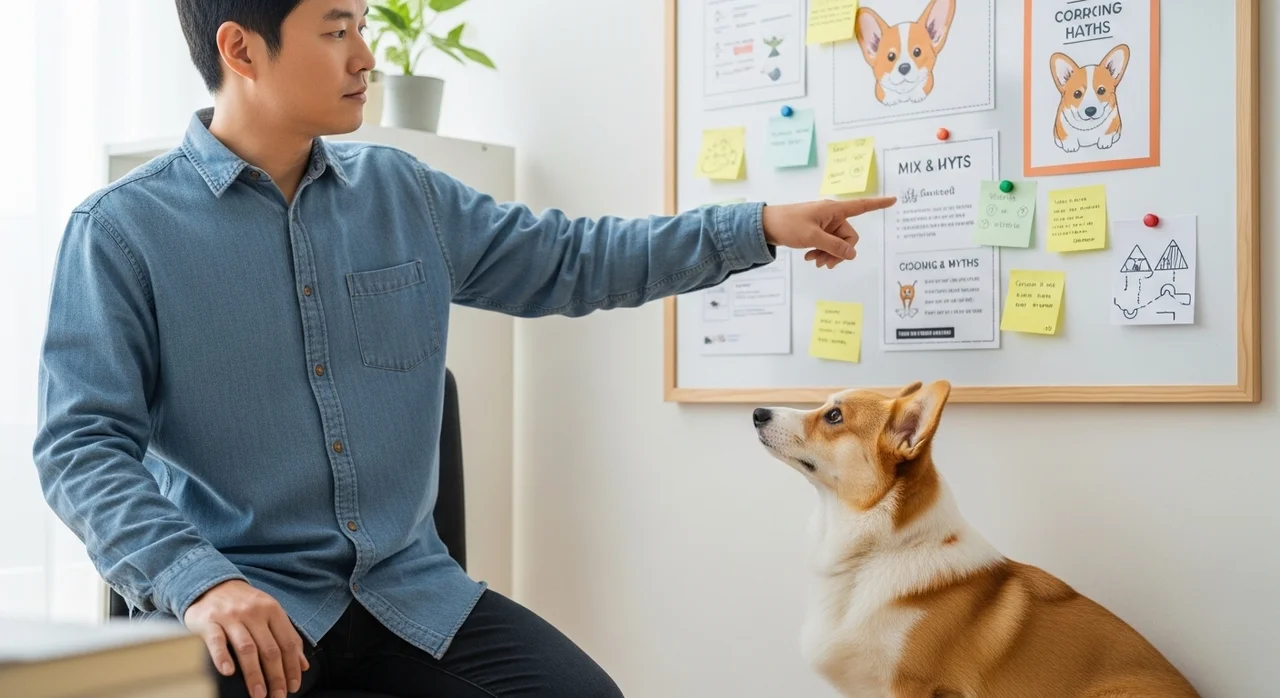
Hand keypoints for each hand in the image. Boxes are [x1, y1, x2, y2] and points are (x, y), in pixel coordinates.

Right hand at [184, 579, 308, 697]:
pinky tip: (228, 672)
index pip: (288, 642)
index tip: (294, 686)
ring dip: (254, 674)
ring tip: (259, 694)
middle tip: (278, 697)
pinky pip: (217, 641)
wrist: (210, 583)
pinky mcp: (209, 621)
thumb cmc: (243, 604)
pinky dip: (223, 657)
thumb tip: (302, 665)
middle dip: (276, 676)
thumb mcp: (268, 613)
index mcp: (272, 610)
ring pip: (247, 649)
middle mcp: (254, 612)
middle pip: (270, 649)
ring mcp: (231, 617)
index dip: (292, 667)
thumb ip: (286, 636)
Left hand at [761, 196, 896, 268]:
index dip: (878, 204)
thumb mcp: (812, 237)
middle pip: (848, 237)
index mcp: (833, 210)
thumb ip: (834, 246)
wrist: (766, 226)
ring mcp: (824, 224)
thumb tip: (852, 254)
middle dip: (839, 252)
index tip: (894, 200)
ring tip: (815, 261)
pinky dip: (821, 252)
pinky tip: (810, 258)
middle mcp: (832, 215)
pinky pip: (827, 244)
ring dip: (829, 255)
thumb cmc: (788, 224)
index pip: (861, 206)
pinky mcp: (817, 231)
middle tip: (825, 264)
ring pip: (837, 244)